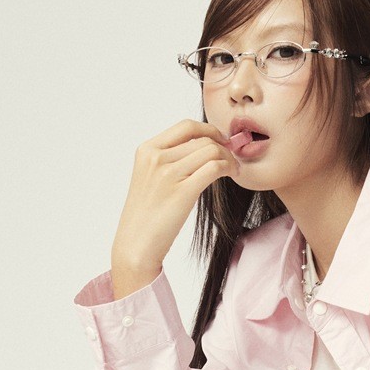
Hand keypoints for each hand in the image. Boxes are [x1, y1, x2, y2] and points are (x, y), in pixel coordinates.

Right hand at [110, 119, 240, 295]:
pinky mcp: (183, 191)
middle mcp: (156, 157)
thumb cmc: (147, 215)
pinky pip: (214, 167)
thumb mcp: (150, 177)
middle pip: (202, 139)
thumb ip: (169, 160)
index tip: (221, 141)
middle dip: (223, 146)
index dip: (209, 130)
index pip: (186, 126)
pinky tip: (232, 175)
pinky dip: (229, 168)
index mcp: (147, 149)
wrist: (136, 243)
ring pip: (212, 150)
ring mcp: (168, 173)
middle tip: (233, 159)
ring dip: (229, 158)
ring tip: (234, 170)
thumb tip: (202, 148)